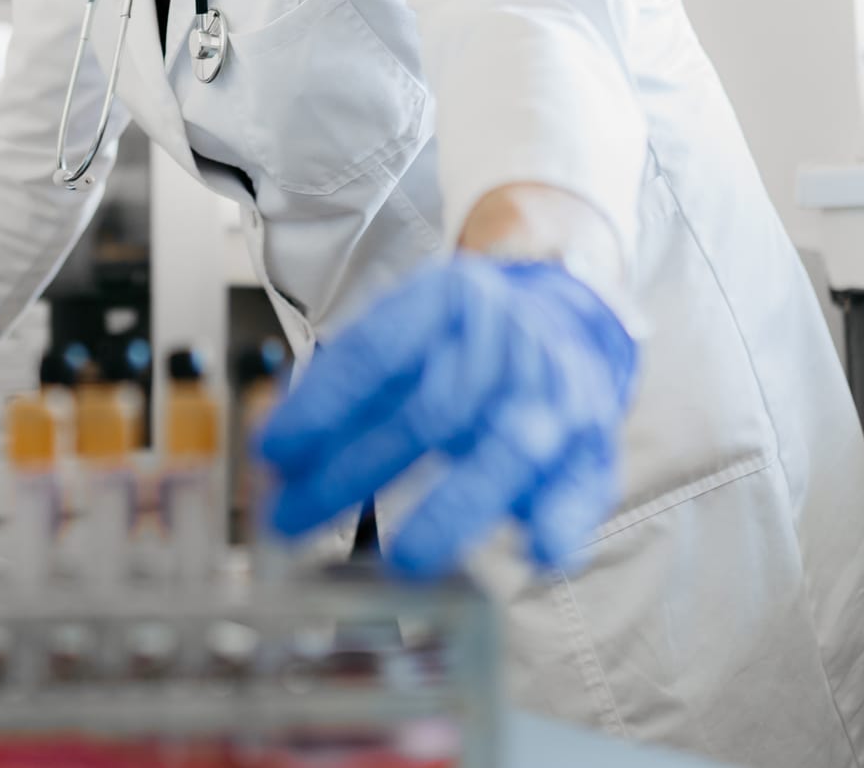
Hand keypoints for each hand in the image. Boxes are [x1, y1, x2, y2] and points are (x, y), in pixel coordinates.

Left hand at [258, 255, 635, 576]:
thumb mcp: (403, 331)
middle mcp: (507, 344)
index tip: (271, 454)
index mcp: (449, 301)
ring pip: (508, 449)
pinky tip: (531, 552)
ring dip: (456, 509)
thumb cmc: (462, 341)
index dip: (321, 406)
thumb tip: (277, 456)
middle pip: (430, 412)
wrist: (568, 319)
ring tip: (404, 561)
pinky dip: (560, 520)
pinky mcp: (593, 447)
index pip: (377, 354)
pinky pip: (582, 486)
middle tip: (290, 522)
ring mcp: (557, 395)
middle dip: (353, 472)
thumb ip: (346, 385)